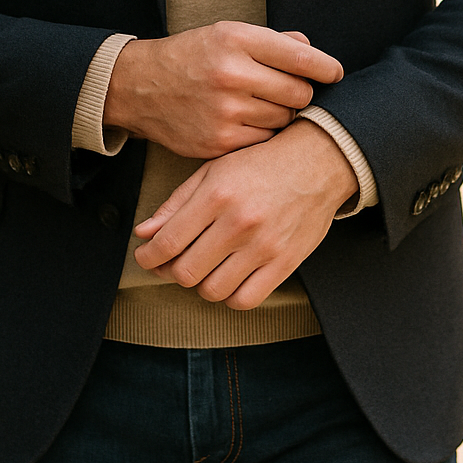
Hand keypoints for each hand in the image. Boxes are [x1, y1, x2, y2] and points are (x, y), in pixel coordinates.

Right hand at [103, 24, 342, 157]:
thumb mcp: (227, 33)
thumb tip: (311, 51)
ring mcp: (225, 111)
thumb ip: (272, 41)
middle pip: (299, 92)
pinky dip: (263, 134)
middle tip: (289, 90)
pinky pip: (264, 141)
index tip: (334, 73)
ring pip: (284, 119)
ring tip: (263, 104)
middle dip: (301, 92)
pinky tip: (250, 122)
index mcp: (236, 40)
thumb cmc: (192, 57)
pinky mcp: (219, 142)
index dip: (326, 67)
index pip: (301, 58)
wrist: (140, 86)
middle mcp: (231, 74)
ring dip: (282, 114)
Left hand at [131, 119, 357, 307]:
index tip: (145, 256)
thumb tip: (144, 233)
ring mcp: (263, 247)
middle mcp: (239, 223)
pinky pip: (245, 300)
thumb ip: (177, 202)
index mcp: (217, 194)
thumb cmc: (262, 163)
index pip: (168, 242)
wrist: (317, 163)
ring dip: (200, 284)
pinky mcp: (285, 264)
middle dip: (170, 271)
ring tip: (203, 267)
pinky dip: (229, 296)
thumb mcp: (214, 170)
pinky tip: (229, 278)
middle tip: (171, 262)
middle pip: (186, 272)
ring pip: (212, 290)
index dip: (148, 256)